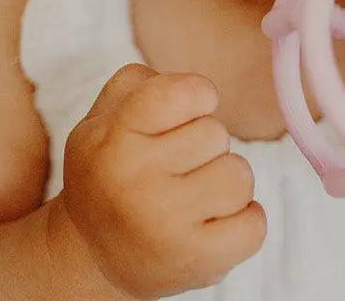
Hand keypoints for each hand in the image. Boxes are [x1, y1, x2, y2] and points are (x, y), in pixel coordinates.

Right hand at [57, 64, 265, 298]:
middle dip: (204, 146)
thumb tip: (194, 90)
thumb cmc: (107, 172)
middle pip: (217, 133)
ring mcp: (168, 225)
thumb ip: (141, 83)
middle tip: (175, 168)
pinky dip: (244, 221)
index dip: (198, 96)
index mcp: (114, 138)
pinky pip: (255, 224)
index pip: (188, 91)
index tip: (186, 113)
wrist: (89, 257)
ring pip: (240, 176)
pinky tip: (211, 223)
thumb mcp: (102, 117)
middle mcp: (137, 181)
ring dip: (225, 183)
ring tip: (193, 196)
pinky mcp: (195, 262)